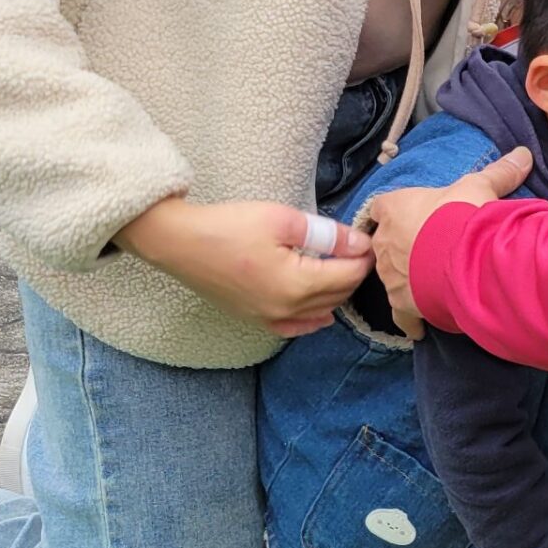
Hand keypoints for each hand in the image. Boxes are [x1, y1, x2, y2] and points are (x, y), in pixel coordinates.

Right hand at [115, 197, 371, 336]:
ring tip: (340, 268)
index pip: (348, 276)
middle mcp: (286, 310)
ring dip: (335, 293)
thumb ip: (327, 235)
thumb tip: (359, 244)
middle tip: (358, 251)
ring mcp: (268, 318)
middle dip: (353, 274)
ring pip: (319, 312)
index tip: (369, 240)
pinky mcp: (254, 319)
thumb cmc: (229, 226)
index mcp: (296, 285)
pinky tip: (321, 311)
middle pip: (337, 296)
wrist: (178, 242)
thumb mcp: (283, 220)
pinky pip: (294, 327)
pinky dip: (313, 317)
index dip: (363, 257)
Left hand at [363, 147, 531, 340]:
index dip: (399, 212)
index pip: (385, 207)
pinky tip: (421, 322)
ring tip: (431, 279)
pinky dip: (411, 317)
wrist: (466, 261)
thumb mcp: (481, 188)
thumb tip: (522, 153)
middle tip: (428, 248)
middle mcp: (383, 242)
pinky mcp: (402, 304)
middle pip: (385, 242)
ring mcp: (390, 275)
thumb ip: (498, 173)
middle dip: (403, 245)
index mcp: (393, 207)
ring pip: (391, 275)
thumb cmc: (462, 216)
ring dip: (407, 276)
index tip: (416, 216)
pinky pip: (401, 314)